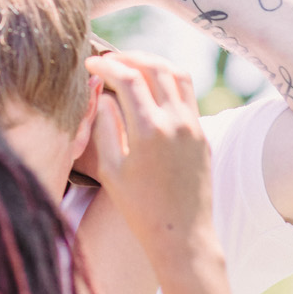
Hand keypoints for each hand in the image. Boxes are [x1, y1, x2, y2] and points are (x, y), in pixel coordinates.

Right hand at [86, 51, 214, 271]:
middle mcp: (176, 122)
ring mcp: (193, 127)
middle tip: (109, 58)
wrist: (182, 237)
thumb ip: (105, 125)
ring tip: (132, 65)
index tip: (90, 63)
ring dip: (153, 63)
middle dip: (129, 56)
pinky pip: (187, 94)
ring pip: (177, 74)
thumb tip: (102, 94)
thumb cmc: (139, 209)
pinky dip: (169, 80)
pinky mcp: (202, 135)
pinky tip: (152, 87)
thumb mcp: (111, 168)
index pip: (128, 77)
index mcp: (149, 130)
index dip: (106, 64)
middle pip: (155, 67)